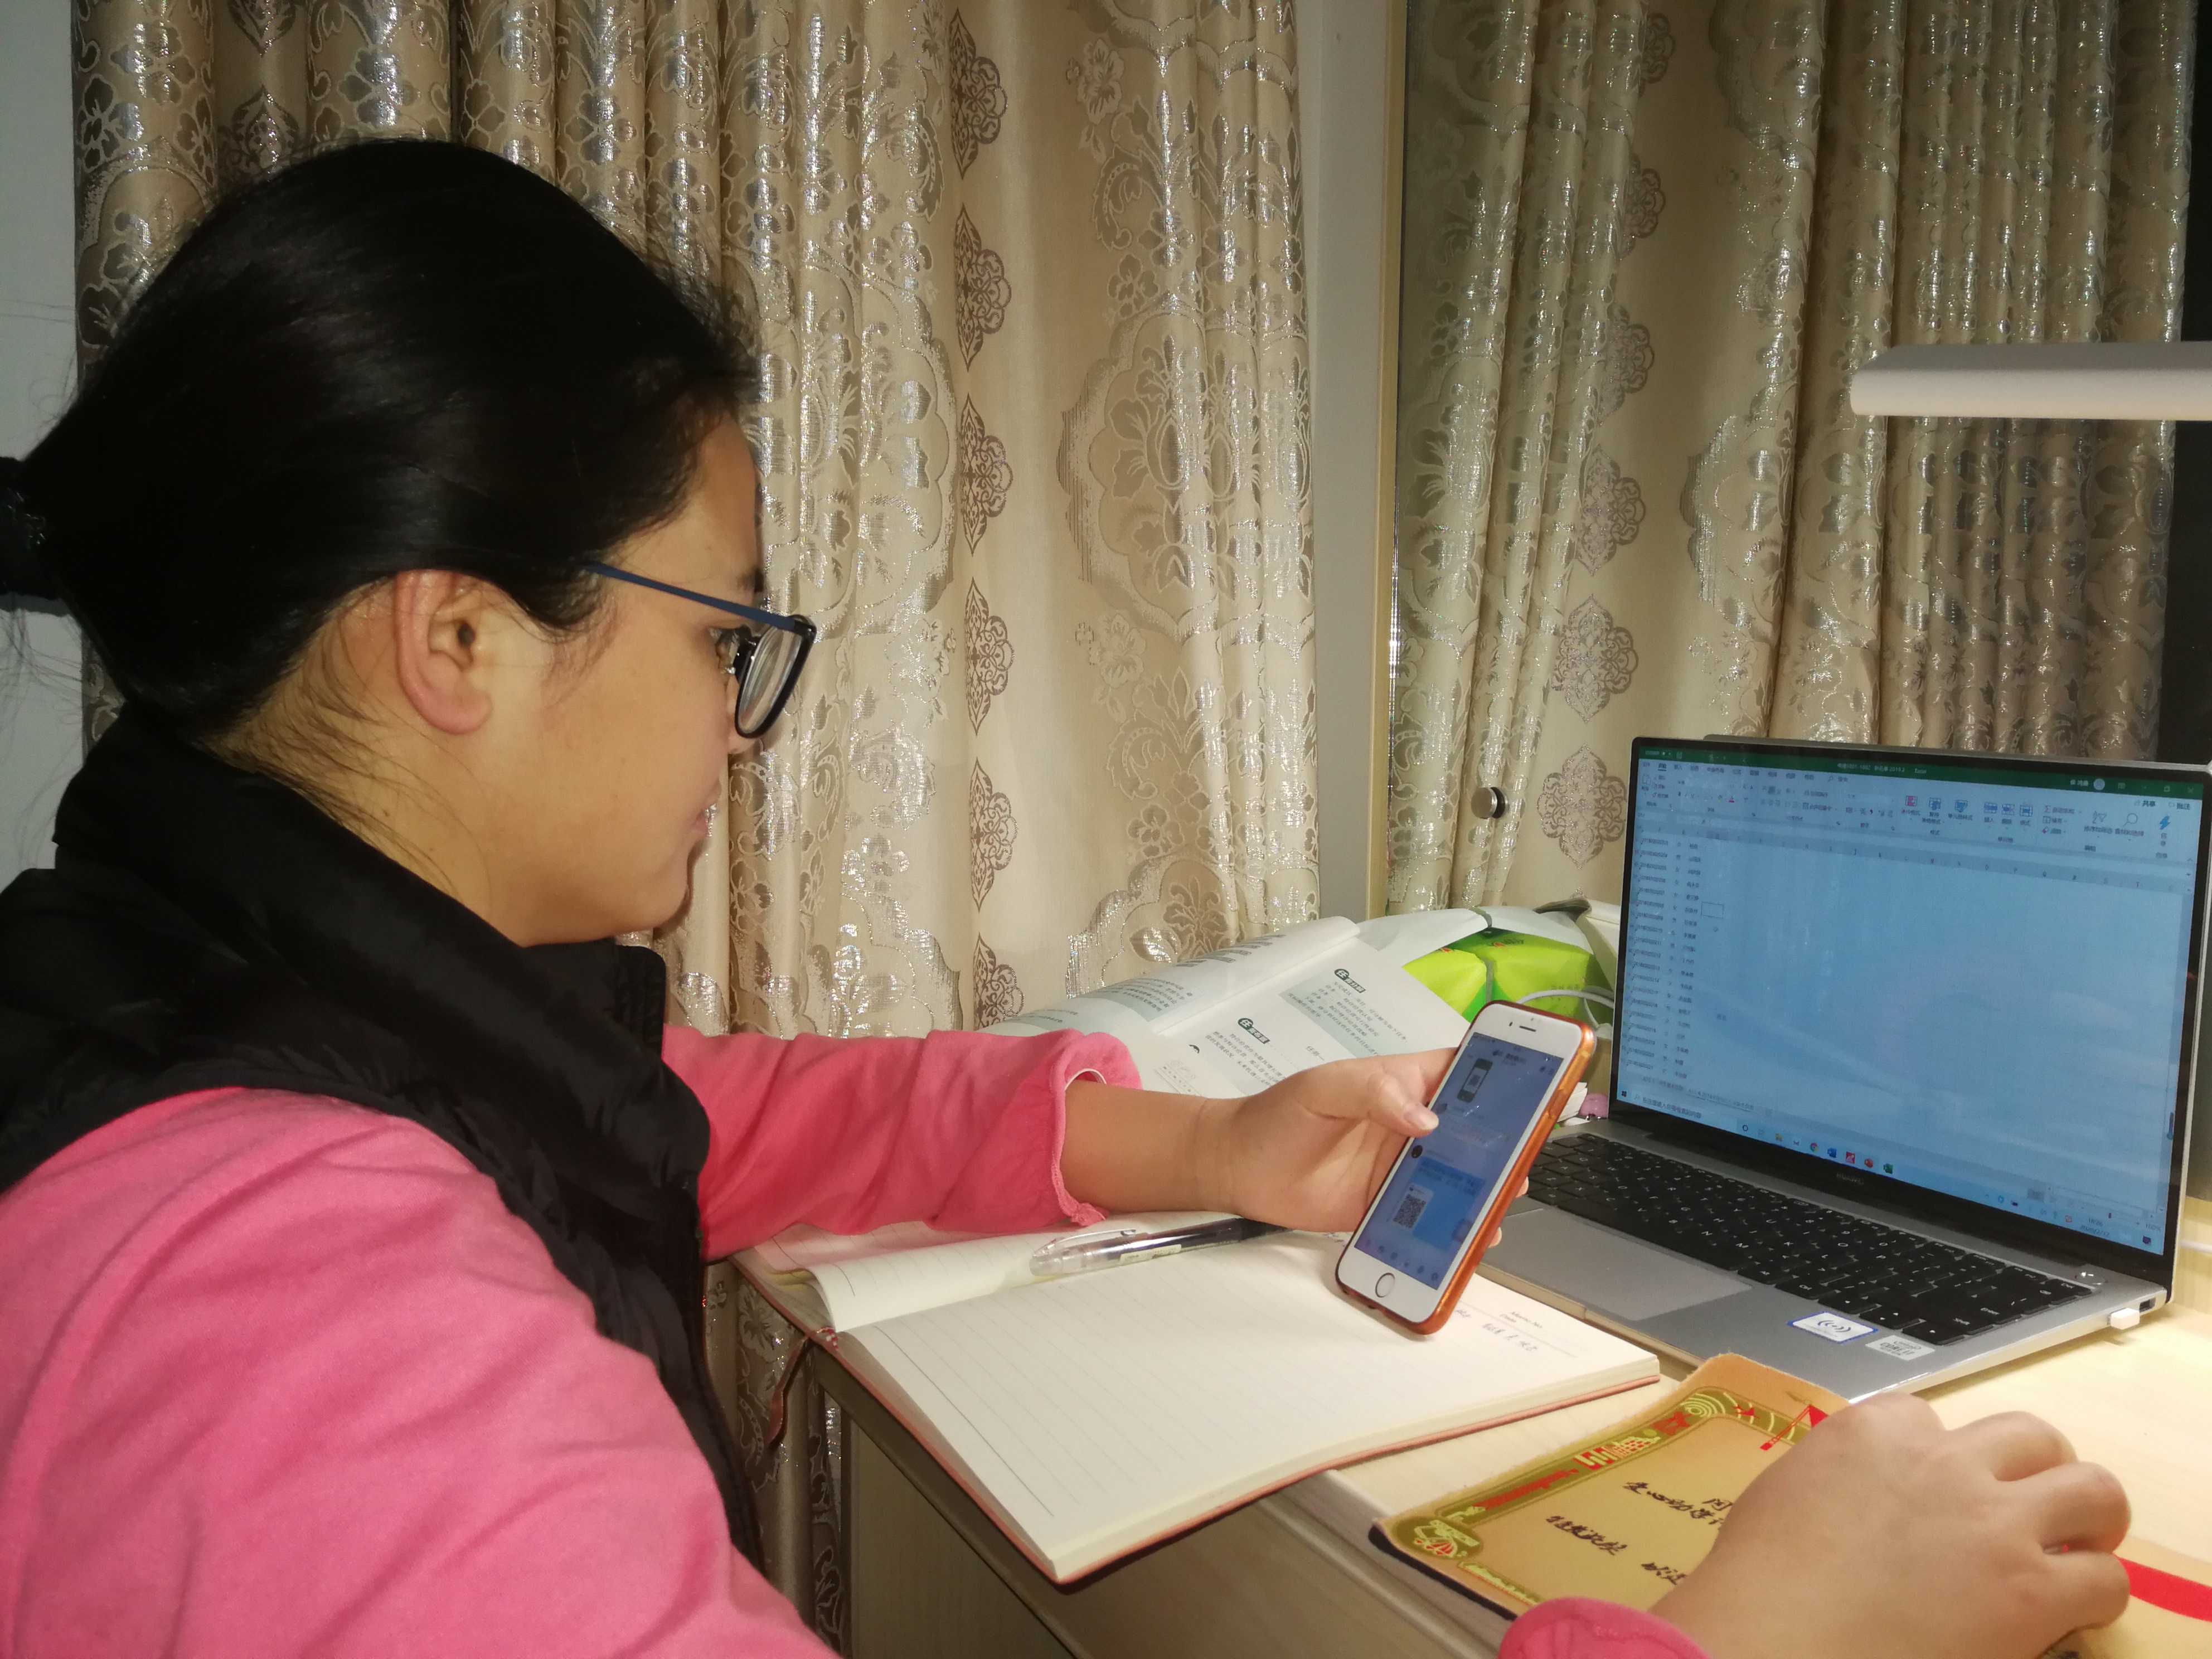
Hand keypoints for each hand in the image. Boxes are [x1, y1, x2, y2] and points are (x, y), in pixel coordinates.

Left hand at [1062, 1051, 1530, 1240]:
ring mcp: (1407, 1168)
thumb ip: (1373, 1091)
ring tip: (1502, 1200)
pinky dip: (1457, 1228)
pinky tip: (1471, 1238)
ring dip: (1488, 1189)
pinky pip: (1435, 1218)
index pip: (1468, 1073)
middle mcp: (1416, 1126)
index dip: (1507, 1078)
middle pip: (1477, 1132)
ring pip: (1465, 1178)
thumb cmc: (1279, 1114)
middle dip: (1507, 1144)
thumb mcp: (1324, 1086)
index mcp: (1408, 1083)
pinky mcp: (1392, 1208)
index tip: (1540, 1089)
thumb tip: (1424, 1118)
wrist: (1239, 1168)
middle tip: (1524, 1158)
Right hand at [1652, 1395, 2129, 1658]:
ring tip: (2081, 1544)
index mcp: (1874, 1432)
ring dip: (2090, 1515)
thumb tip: (1858, 1496)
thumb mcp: (1784, 1494)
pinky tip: (2071, 1611)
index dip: (1942, 1456)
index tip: (1940, 1489)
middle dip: (2038, 1468)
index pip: (1931, 1418)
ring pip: (2092, 1487)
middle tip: (2032, 1506)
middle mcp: (1943, 1461)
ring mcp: (1993, 1522)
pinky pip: (2105, 1577)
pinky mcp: (2031, 1590)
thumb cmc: (1760, 1580)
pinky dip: (2096, 1592)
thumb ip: (1837, 1477)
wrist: (1778, 1637)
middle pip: (2030, 1435)